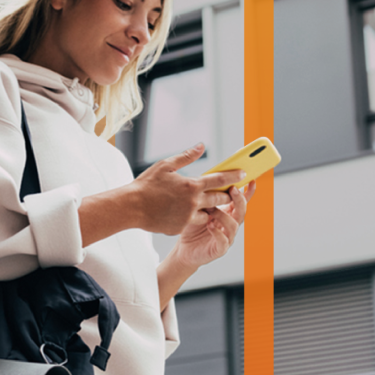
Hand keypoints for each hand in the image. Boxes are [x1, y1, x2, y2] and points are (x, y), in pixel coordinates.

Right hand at [127, 143, 247, 235]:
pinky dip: (193, 217)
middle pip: (219, 200)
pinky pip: (192, 222)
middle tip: (229, 191)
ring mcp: (187, 217)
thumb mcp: (165, 165)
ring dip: (210, 209)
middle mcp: (193, 203)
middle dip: (226, 195)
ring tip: (206, 203)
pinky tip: (185, 212)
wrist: (131, 208)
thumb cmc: (146, 185)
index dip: (233, 176)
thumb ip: (186, 156)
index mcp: (191, 185)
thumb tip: (201, 146)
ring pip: (208, 214)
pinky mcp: (180, 228)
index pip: (219, 180)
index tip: (243, 174)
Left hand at [171, 177, 255, 268]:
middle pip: (241, 211)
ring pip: (233, 225)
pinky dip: (217, 233)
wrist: (184, 250)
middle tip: (233, 190)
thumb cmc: (192, 228)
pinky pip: (223, 241)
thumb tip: (206, 179)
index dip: (248, 192)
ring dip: (223, 215)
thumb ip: (206, 198)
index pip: (241, 201)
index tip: (252, 180)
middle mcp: (230, 224)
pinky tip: (209, 226)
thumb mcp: (198, 209)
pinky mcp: (220, 249)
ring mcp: (227, 237)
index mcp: (227, 213)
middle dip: (239, 200)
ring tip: (210, 209)